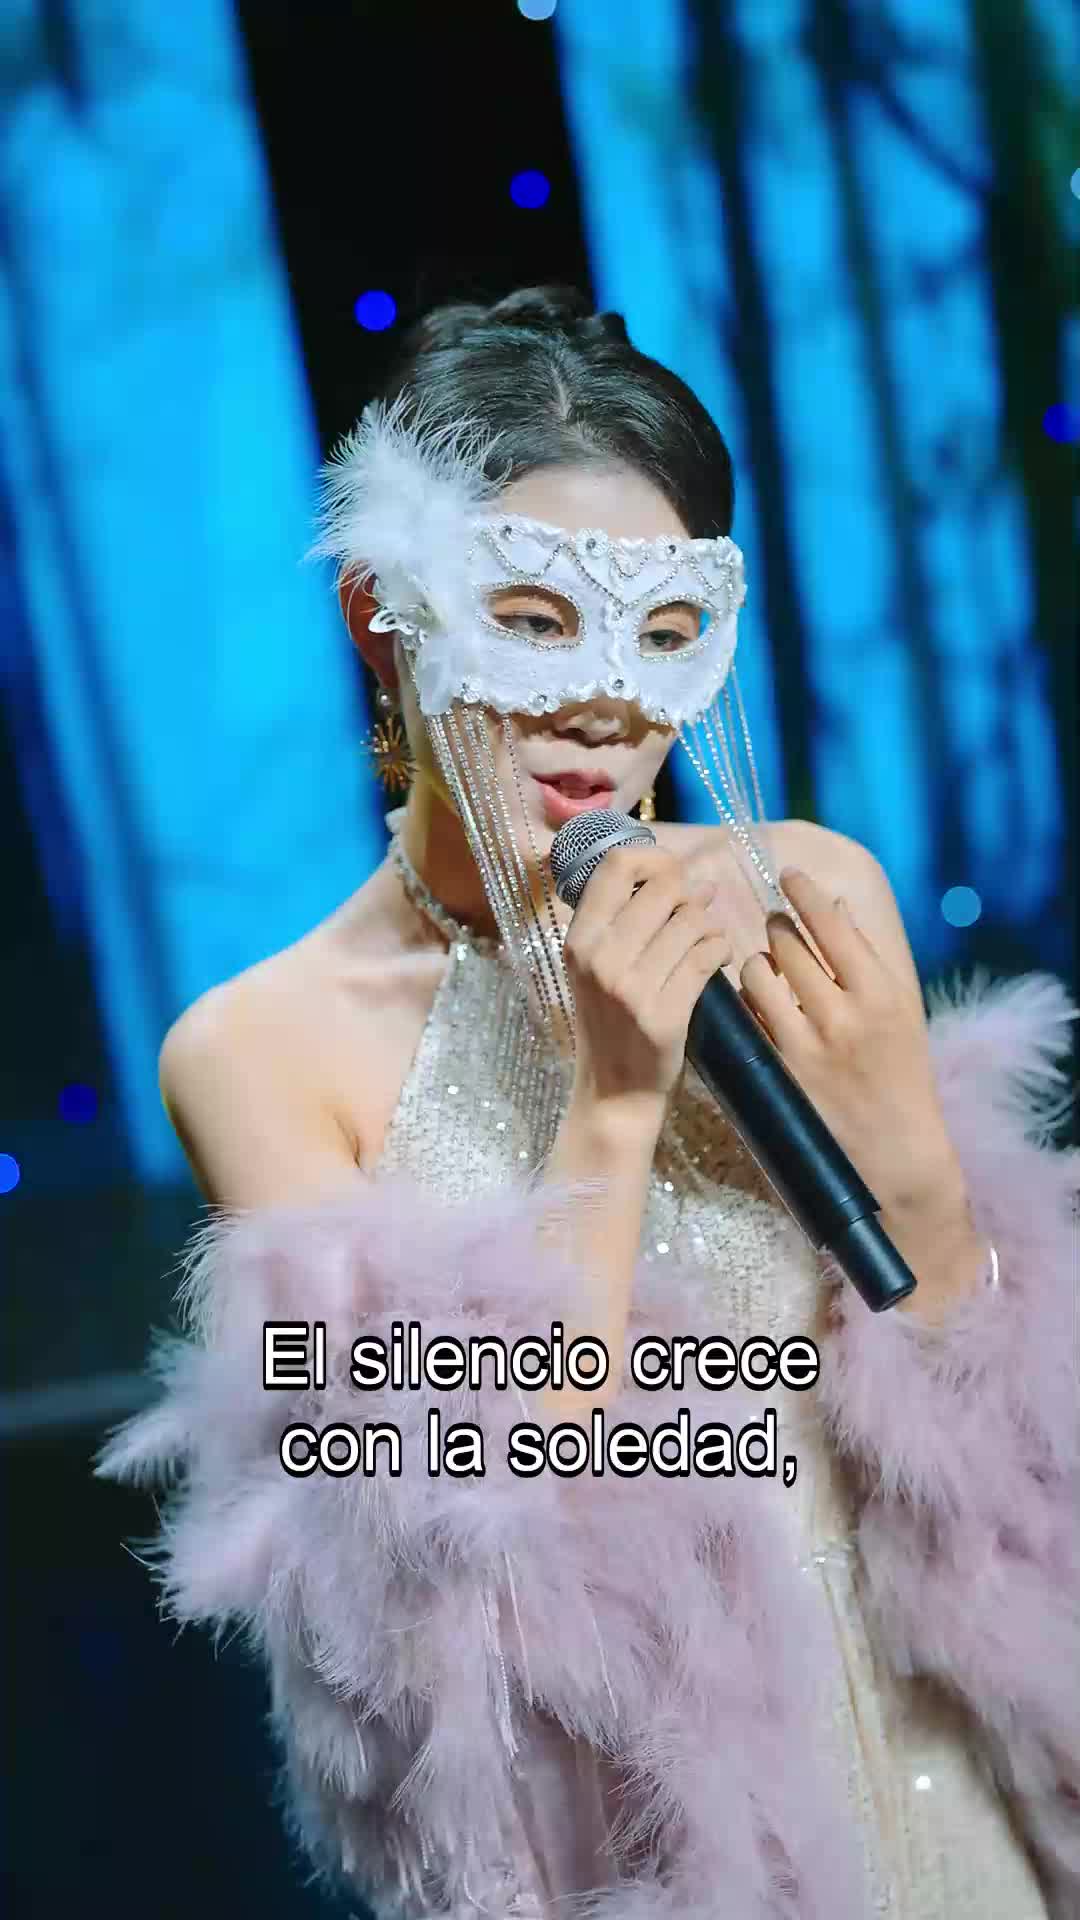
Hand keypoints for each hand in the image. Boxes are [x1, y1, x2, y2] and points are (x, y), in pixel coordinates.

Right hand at [563, 844, 732, 1126]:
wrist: (614, 1094)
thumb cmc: (608, 1023)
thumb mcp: (595, 967)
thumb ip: (624, 921)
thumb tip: (685, 876)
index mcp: (578, 941)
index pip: (616, 866)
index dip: (653, 858)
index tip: (669, 874)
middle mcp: (600, 959)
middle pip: (664, 888)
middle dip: (690, 895)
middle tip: (695, 913)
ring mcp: (632, 988)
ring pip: (693, 920)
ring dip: (709, 924)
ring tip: (705, 939)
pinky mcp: (665, 1013)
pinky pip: (709, 954)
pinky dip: (721, 948)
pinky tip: (716, 958)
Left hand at [740, 868, 968, 1224]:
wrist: (893, 1151)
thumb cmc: (900, 1073)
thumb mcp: (899, 1011)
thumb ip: (866, 958)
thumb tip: (835, 906)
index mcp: (880, 993)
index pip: (831, 923)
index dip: (805, 892)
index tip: (789, 875)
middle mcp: (842, 1015)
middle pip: (786, 943)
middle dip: (778, 928)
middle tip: (778, 928)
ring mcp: (804, 1044)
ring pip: (756, 972)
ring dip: (757, 963)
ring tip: (770, 971)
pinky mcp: (775, 1069)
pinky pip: (745, 1014)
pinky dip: (747, 1001)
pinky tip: (759, 1005)